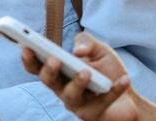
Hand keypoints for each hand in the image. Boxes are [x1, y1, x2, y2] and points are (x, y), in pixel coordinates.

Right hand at [21, 32, 138, 120]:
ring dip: (77, 83)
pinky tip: (124, 79)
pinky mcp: (93, 115)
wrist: (129, 96)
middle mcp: (62, 89)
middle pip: (48, 81)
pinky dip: (114, 90)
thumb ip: (87, 42)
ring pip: (70, 96)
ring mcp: (76, 104)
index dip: (29, 59)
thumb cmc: (108, 70)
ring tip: (87, 72)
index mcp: (59, 72)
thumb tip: (78, 51)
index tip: (26, 47)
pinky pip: (101, 103)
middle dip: (49, 71)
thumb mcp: (100, 49)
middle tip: (54, 59)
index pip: (38, 66)